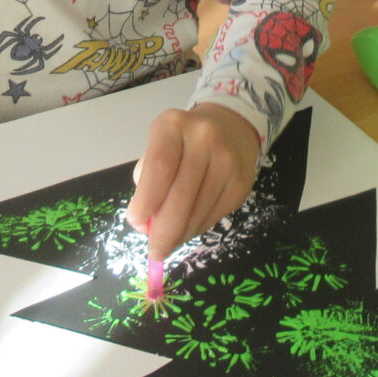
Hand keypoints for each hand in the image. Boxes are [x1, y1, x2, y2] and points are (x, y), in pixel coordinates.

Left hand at [125, 103, 261, 261]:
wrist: (229, 127)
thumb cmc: (182, 141)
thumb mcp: (159, 146)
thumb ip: (148, 181)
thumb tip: (147, 226)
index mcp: (173, 125)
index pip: (159, 169)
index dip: (146, 202)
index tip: (136, 223)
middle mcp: (204, 139)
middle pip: (181, 196)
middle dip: (163, 231)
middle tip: (154, 251)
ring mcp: (227, 161)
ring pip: (198, 212)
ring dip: (180, 234)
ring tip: (169, 241)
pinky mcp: (241, 183)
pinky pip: (214, 217)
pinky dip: (197, 229)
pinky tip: (188, 228)